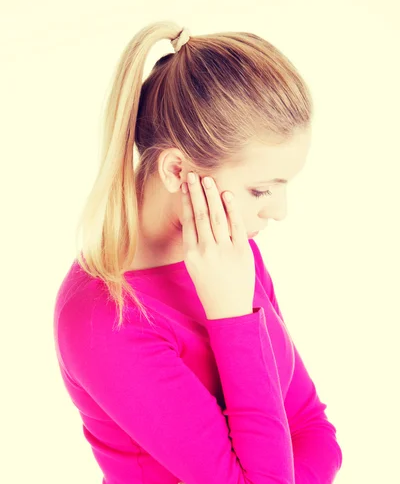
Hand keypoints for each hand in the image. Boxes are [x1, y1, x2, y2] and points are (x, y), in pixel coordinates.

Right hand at [181, 172, 254, 319]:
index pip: (187, 221)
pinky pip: (236, 226)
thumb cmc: (211, 287)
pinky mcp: (240, 252)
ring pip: (216, 217)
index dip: (186, 201)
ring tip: (208, 179)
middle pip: (199, 215)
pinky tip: (227, 195)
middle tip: (193, 174)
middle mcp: (205, 251)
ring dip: (211, 196)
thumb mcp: (195, 267)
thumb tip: (201, 220)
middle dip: (196, 192)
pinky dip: (231, 209)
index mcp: (191, 255)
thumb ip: (197, 245)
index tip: (184, 185)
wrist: (227, 309)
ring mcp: (223, 251)